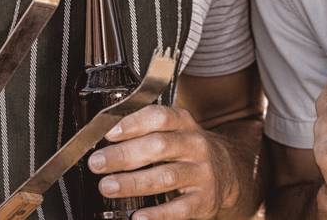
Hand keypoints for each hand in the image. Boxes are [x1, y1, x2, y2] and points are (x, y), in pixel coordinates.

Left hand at [87, 105, 233, 218]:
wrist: (227, 173)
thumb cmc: (188, 151)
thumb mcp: (174, 131)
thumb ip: (146, 129)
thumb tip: (106, 138)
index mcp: (184, 125)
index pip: (160, 117)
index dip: (133, 124)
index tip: (109, 134)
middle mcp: (195, 146)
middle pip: (159, 146)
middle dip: (124, 155)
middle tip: (98, 163)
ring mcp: (201, 173)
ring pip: (166, 176)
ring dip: (133, 182)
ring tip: (108, 186)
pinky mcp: (203, 200)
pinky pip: (179, 208)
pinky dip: (158, 214)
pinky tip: (139, 217)